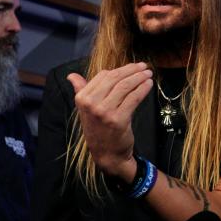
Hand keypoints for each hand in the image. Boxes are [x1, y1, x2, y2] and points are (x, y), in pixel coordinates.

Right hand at [67, 63, 152, 179]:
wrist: (107, 154)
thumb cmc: (98, 129)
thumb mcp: (85, 110)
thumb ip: (81, 90)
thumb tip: (71, 76)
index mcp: (82, 98)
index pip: (103, 76)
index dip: (120, 70)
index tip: (132, 67)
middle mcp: (91, 104)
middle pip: (115, 79)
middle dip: (132, 70)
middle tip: (144, 66)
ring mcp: (104, 112)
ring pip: (125, 86)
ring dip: (140, 77)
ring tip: (148, 74)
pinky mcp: (118, 119)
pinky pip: (134, 98)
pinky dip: (143, 89)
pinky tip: (149, 84)